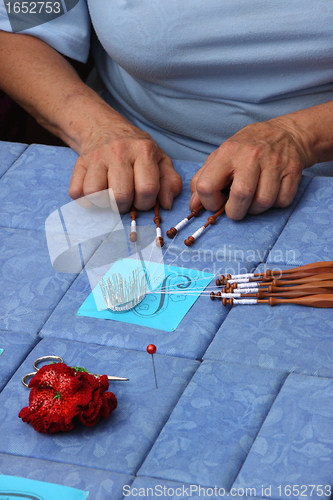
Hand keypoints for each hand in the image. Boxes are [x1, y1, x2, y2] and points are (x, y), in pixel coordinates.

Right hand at [68, 123, 181, 212]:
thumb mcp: (160, 160)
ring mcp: (97, 157)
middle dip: (125, 206)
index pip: (147, 189)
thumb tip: (167, 204)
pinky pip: (77, 192)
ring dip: (104, 203)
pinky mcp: (79, 164)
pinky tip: (95, 194)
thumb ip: (170, 181)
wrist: (106, 128)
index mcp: (143, 151)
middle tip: (126, 199)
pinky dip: (85, 199)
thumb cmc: (137, 150)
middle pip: (120, 196)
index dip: (146, 203)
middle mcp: (119, 152)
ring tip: (110, 196)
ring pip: (96, 194)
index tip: (143, 199)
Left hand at [189, 118, 310, 219]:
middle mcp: (251, 156)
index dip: (209, 202)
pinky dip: (276, 203)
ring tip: (254, 199)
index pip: (207, 186)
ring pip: (263, 202)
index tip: (216, 202)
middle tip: (236, 208)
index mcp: (227, 152)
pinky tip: (271, 192)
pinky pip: (282, 201)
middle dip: (235, 212)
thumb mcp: (221, 156)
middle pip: (240, 196)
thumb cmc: (247, 149)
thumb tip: (194, 206)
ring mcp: (274, 163)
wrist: (286, 133)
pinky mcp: (293, 171)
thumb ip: (203, 179)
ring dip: (256, 209)